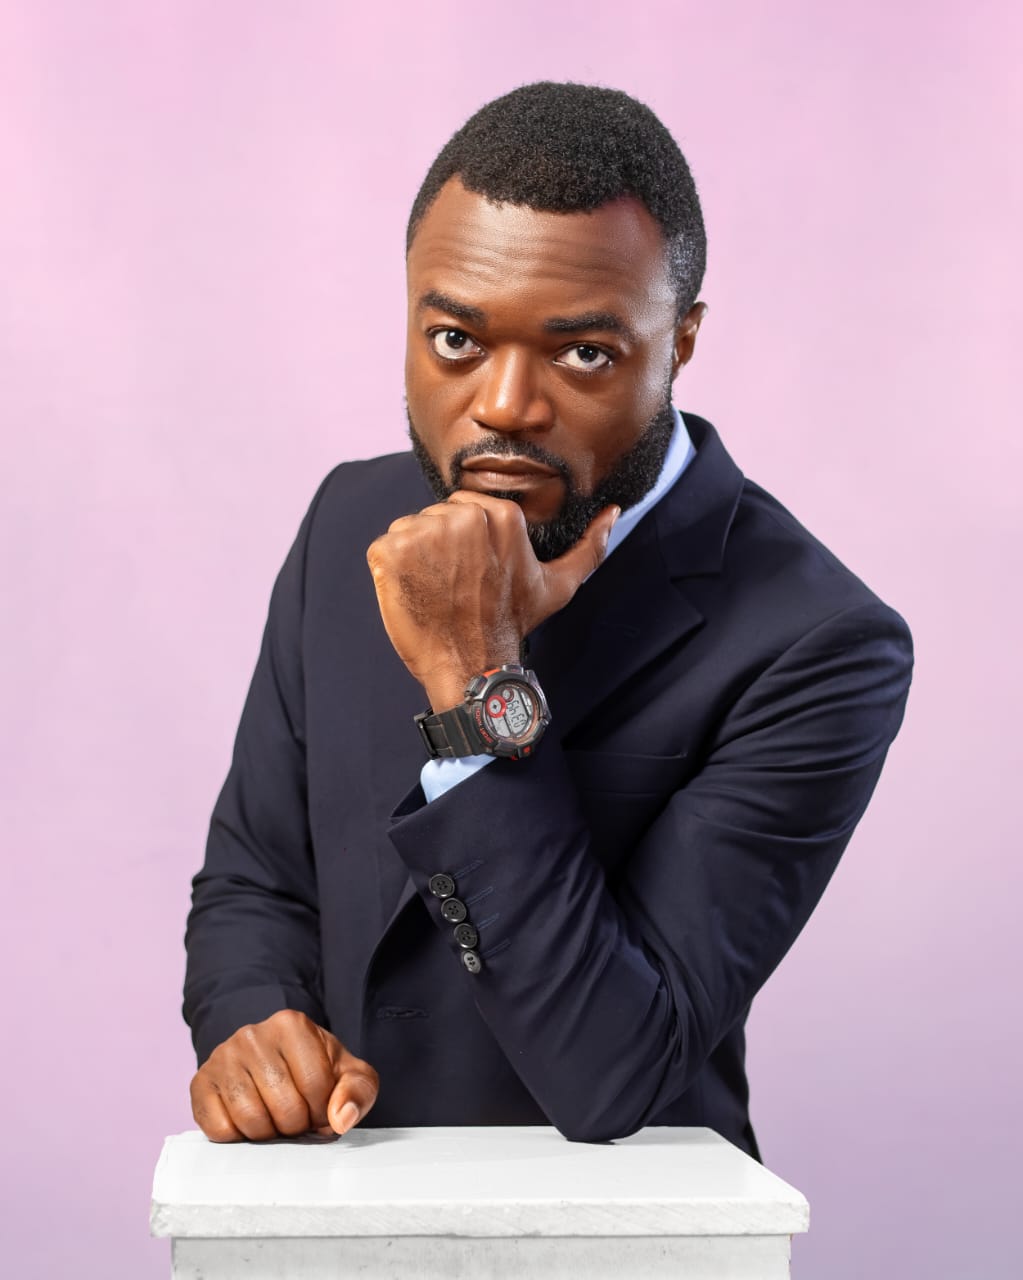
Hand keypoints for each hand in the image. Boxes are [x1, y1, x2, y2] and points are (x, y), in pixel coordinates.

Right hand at [189, 1009, 379, 1142]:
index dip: (323, 1111)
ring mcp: (221, 1058)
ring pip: (251, 1120)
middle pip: (284, 1107)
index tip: (319, 1108)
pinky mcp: (200, 1083)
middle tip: (296, 1118)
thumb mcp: (348, 1074)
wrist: (271, 1060)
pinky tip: (248, 1122)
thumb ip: (358, 1091)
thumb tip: (341, 1119)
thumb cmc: (314, 1070)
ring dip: (269, 1134)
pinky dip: (237, 1138)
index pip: (316, 1087)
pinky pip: (219, 1129)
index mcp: (291, 1024)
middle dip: (297, 1125)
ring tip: (274, 1120)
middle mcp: (251, 1035)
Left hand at [367, 492, 618, 709]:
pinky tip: (411, 593)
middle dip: (439, 547)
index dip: (464, 543)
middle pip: (436, 516)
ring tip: (434, 591)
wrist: (472, 666)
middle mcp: (462, 518)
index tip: (471, 574)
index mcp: (501, 515)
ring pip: (409, 529)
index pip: (465, 509)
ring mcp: (424, 533)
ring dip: (414, 559)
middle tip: (453, 587)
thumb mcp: (558, 586)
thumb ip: (589, 547)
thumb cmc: (512, 626)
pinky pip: (383, 547)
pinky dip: (389, 570)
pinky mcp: (391, 551)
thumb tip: (613, 513)